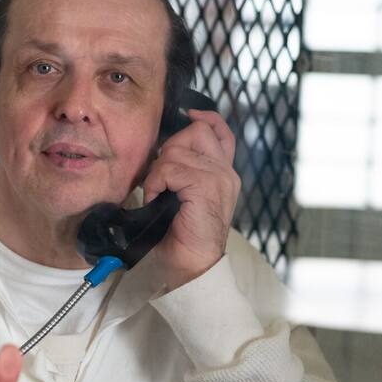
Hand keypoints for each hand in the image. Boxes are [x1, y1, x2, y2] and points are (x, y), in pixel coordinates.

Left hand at [141, 109, 240, 291]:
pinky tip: (157, 199)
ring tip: (157, 193)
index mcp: (224, 173)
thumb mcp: (185, 197)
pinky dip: (156, 182)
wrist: (192, 266)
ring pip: (176, 151)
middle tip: (160, 176)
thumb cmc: (184, 236)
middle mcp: (226, 172)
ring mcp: (218, 178)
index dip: (204, 118)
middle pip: (196, 131)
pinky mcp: (205, 186)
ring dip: (158, 171)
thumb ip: (184, 172)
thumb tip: (162, 151)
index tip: (188, 115)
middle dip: (170, 148)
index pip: (220, 132)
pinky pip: (170, 168)